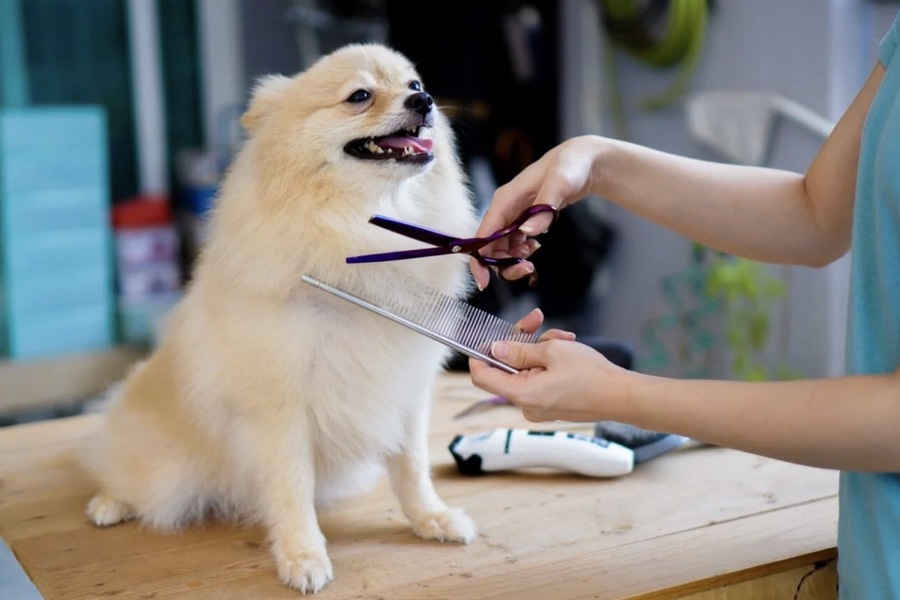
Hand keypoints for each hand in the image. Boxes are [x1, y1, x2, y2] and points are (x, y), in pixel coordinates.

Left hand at [468, 308, 632, 422]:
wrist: (622, 395)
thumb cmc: (591, 375)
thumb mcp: (552, 351)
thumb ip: (519, 350)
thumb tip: (496, 349)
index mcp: (523, 394)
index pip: (482, 377)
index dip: (480, 355)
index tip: (487, 338)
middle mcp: (527, 405)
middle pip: (507, 369)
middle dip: (522, 342)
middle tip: (535, 320)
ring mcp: (540, 407)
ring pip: (527, 370)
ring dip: (541, 349)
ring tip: (564, 338)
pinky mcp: (552, 405)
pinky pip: (540, 379)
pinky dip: (549, 363)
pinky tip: (568, 350)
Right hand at [470, 135, 603, 288]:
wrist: (582, 161)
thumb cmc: (570, 166)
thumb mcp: (560, 184)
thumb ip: (543, 210)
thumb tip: (527, 232)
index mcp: (505, 199)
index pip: (483, 234)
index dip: (480, 260)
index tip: (485, 282)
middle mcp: (504, 208)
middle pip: (490, 246)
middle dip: (504, 263)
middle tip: (528, 269)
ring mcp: (512, 215)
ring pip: (502, 247)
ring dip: (514, 257)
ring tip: (535, 250)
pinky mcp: (522, 219)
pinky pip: (513, 243)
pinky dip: (522, 250)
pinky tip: (536, 245)